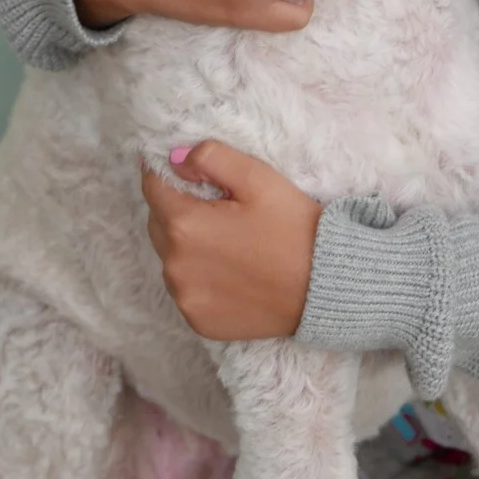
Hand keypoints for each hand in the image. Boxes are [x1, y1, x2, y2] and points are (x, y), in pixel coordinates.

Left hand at [142, 142, 321, 339]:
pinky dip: (199, 276)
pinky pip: (186, 289)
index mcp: (185, 224)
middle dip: (177, 207)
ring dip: (186, 244)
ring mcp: (185, 298)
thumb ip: (211, 158)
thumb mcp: (258, 178)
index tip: (186, 170)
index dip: (167, 172)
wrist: (325, 287)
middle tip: (217, 205)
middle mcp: (175, 265)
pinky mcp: (198, 321)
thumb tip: (176, 157)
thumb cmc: (293, 227)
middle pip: (158, 222)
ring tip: (228, 240)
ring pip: (170, 257)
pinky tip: (231, 270)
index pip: (153, 186)